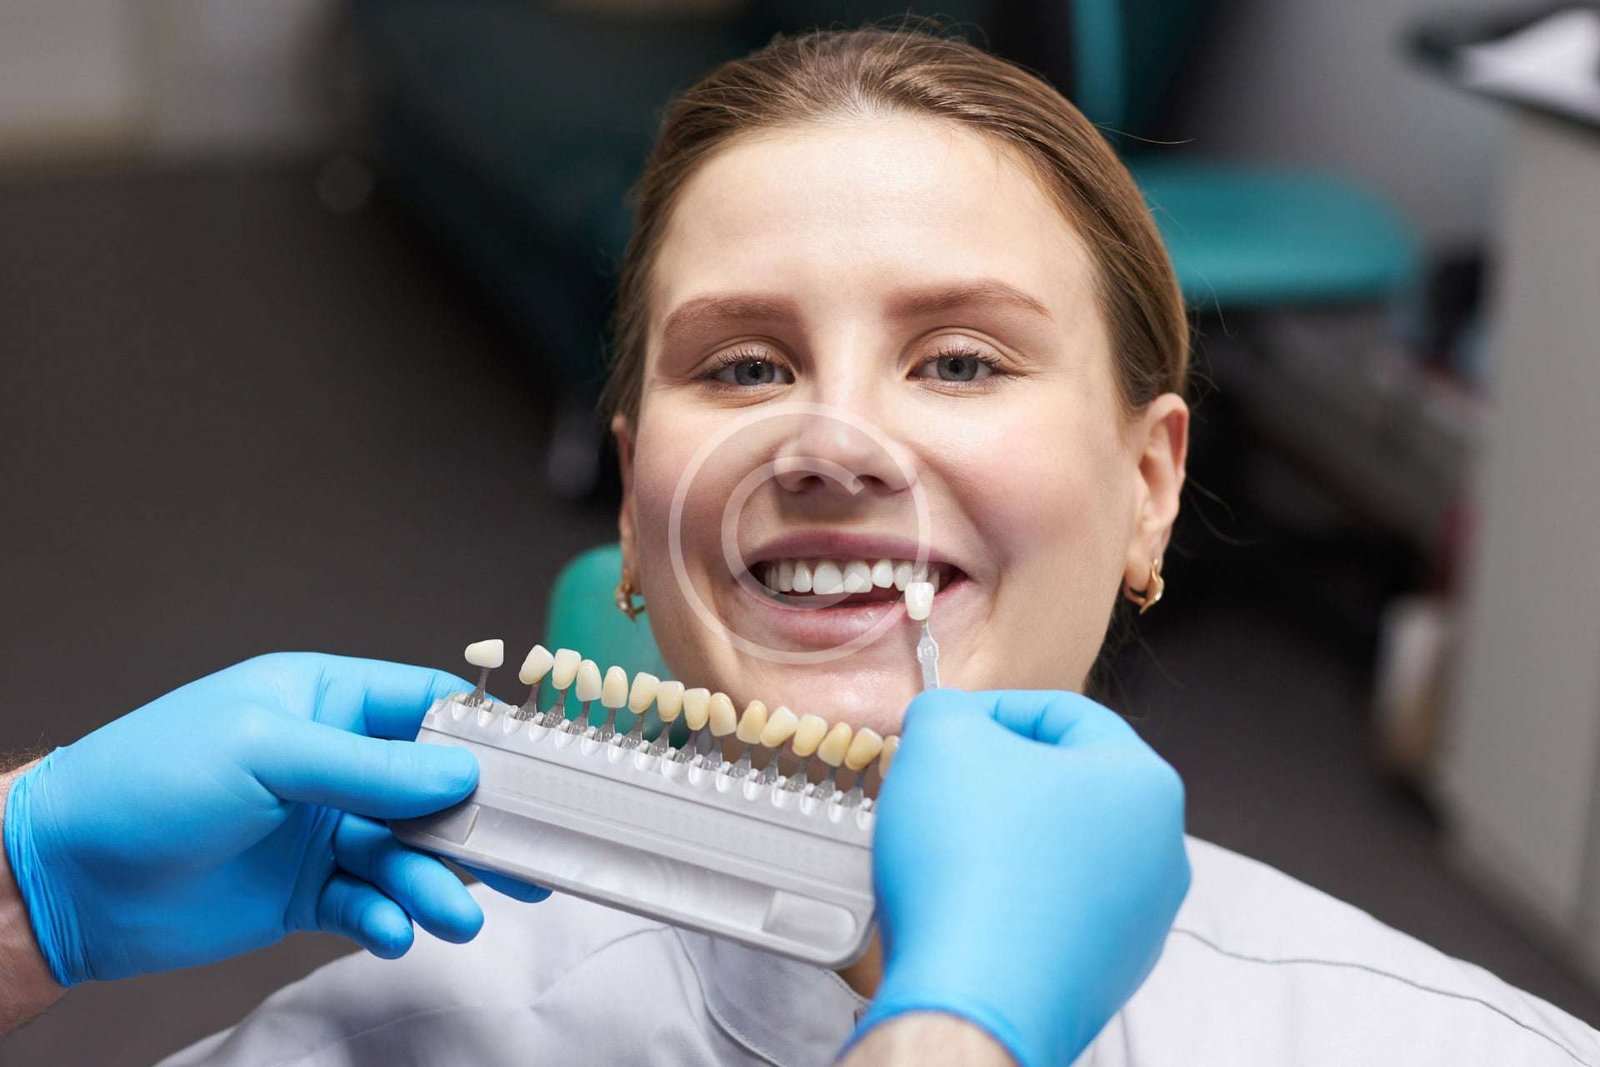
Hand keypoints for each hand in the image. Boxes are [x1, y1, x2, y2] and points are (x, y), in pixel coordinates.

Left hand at [2, 652, 544, 986]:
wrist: (67, 879)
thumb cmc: (146, 782)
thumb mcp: (265, 751)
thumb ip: (370, 767)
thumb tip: (461, 773)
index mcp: (324, 700)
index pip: (425, 706)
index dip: (481, 734)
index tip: (534, 768)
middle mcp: (333, 763)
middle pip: (432, 790)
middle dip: (477, 826)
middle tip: (525, 859)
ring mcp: (321, 829)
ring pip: (407, 855)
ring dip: (436, 884)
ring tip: (453, 916)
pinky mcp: (305, 892)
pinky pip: (369, 903)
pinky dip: (388, 919)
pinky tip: (393, 930)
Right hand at [856, 689, 1190, 1066]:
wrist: (970, 1000)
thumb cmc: (970, 869)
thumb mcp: (940, 738)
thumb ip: (947, 708)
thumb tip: (947, 720)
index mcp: (1144, 782)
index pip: (1063, 712)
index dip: (990, 711)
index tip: (945, 729)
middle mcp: (1159, 852)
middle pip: (1065, 784)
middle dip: (995, 779)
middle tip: (939, 786)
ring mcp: (1139, 920)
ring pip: (1058, 850)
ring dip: (1000, 839)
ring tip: (943, 849)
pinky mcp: (1104, 973)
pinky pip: (1050, 911)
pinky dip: (1006, 898)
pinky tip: (962, 904)